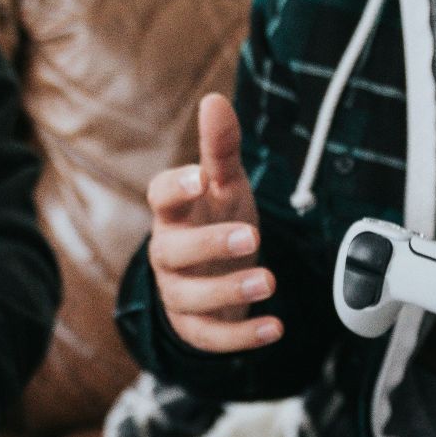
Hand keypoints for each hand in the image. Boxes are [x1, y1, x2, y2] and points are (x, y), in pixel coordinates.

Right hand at [145, 93, 281, 352]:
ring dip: (228, 291)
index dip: (174, 188)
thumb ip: (221, 147)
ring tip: (268, 281)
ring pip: (189, 297)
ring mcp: (178, 291)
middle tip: (251, 236)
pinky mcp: (193, 326)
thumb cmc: (215, 219)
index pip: (160, 196)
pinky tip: (275, 327)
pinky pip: (209, 336)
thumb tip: (215, 100)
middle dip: (210, 245)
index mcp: (174, 212)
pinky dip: (241, 336)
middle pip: (173, 251)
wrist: (211, 274)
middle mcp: (169, 252)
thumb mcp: (225, 184)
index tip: (198, 178)